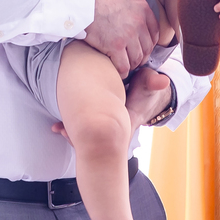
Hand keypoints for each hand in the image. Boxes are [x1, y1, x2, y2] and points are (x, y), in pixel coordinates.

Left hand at [52, 68, 172, 141]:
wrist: (148, 97)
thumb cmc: (147, 91)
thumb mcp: (150, 86)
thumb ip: (153, 83)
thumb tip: (162, 81)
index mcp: (127, 120)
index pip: (112, 131)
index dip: (96, 132)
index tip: (80, 130)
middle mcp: (116, 128)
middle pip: (95, 138)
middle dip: (78, 135)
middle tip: (60, 130)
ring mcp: (107, 128)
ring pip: (87, 136)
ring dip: (72, 133)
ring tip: (57, 128)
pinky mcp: (99, 122)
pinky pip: (84, 129)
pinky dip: (72, 127)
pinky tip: (56, 126)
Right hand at [88, 0, 159, 76]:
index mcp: (142, 8)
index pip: (154, 33)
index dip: (148, 41)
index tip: (139, 45)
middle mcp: (139, 24)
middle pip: (147, 48)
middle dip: (140, 54)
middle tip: (130, 57)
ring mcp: (128, 36)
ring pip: (137, 58)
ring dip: (130, 63)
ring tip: (124, 64)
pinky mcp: (115, 47)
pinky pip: (124, 66)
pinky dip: (121, 70)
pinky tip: (116, 68)